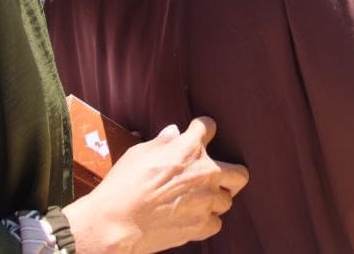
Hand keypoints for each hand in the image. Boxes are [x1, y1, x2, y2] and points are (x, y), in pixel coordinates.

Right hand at [63, 117, 248, 252]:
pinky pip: (216, 223)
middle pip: (239, 173)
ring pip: (227, 200)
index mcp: (190, 149)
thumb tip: (174, 132)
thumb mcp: (139, 153)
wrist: (114, 223)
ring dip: (215, 200)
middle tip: (216, 176)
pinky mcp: (200, 226)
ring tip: (198, 201)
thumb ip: (162, 142)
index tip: (197, 134)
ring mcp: (206, 201)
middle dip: (230, 173)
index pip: (208, 127)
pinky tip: (192, 218)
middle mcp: (205, 173)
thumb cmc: (123, 185)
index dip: (201, 129)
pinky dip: (206, 221)